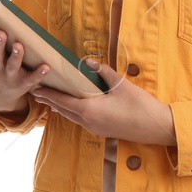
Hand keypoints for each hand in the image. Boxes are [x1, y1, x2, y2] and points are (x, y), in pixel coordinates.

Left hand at [32, 63, 176, 145]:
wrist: (155, 127)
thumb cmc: (139, 105)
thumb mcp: (122, 85)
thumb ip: (104, 72)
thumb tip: (89, 61)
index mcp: (89, 110)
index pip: (63, 101)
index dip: (49, 95)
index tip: (36, 90)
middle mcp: (88, 121)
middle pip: (64, 111)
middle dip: (51, 102)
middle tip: (39, 94)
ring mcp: (94, 128)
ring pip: (72, 118)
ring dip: (61, 109)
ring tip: (52, 102)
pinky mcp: (102, 131)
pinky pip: (81, 121)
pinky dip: (73, 114)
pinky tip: (75, 110)